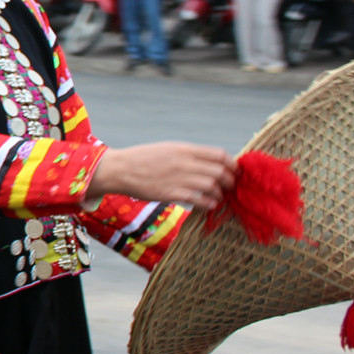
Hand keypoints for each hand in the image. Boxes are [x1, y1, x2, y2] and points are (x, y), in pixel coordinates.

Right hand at [92, 142, 235, 210]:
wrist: (119, 169)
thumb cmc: (142, 159)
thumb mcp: (167, 148)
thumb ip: (188, 154)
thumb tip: (209, 162)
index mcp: (184, 149)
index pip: (219, 155)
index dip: (232, 164)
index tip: (234, 171)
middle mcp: (184, 162)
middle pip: (219, 171)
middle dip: (229, 181)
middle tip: (229, 187)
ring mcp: (178, 178)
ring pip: (212, 186)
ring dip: (220, 193)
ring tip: (218, 197)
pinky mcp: (171, 193)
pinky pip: (199, 200)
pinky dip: (209, 203)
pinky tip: (208, 204)